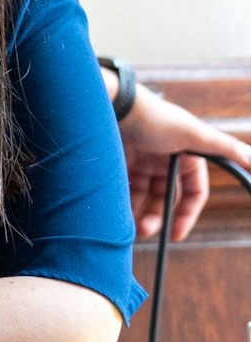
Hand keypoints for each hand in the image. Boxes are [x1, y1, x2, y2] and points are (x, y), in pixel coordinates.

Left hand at [121, 84, 250, 240]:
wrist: (114, 106)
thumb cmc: (156, 119)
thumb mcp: (195, 134)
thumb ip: (226, 148)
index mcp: (188, 157)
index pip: (193, 192)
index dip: (187, 214)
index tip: (176, 234)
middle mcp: (167, 161)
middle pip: (166, 198)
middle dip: (158, 217)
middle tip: (144, 233)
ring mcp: (144, 162)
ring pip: (144, 196)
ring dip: (139, 214)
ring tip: (130, 229)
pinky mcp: (123, 162)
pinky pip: (126, 189)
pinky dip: (124, 203)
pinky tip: (117, 215)